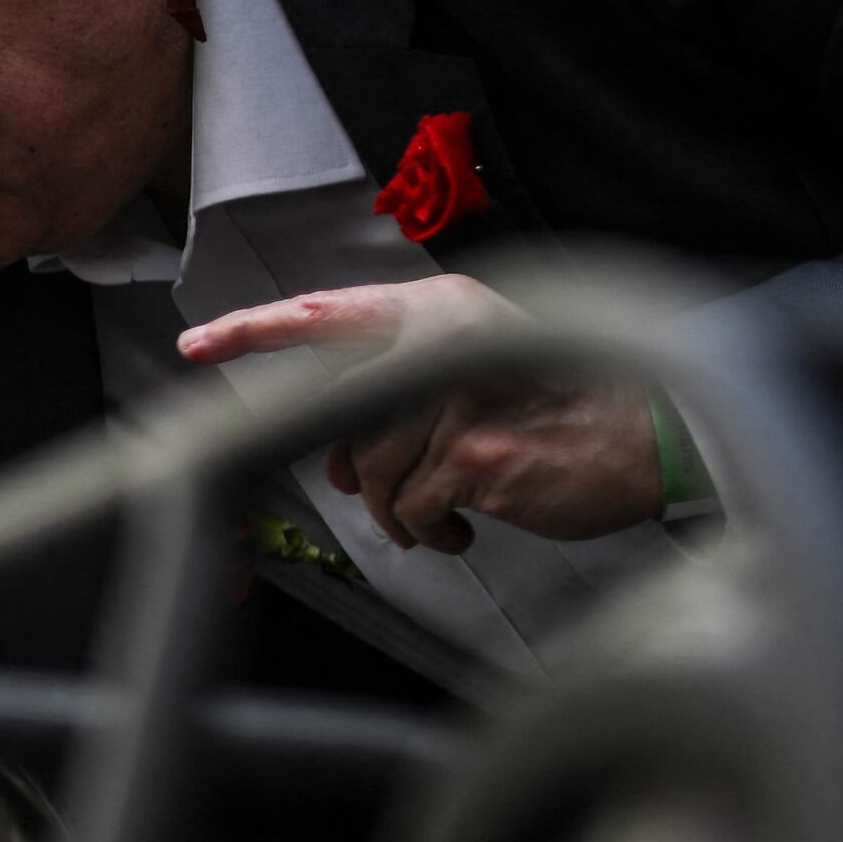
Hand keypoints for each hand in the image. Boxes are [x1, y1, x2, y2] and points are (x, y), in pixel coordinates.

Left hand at [174, 275, 665, 552]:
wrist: (645, 440)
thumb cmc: (563, 417)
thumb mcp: (479, 383)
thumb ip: (404, 402)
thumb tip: (341, 464)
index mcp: (442, 313)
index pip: (327, 315)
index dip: (255, 330)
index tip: (197, 343)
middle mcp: (444, 341)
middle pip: (344, 417)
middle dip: (360, 469)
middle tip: (407, 490)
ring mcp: (455, 394)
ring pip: (374, 470)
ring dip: (403, 508)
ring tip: (449, 511)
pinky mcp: (469, 448)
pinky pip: (409, 505)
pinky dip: (429, 528)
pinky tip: (462, 527)